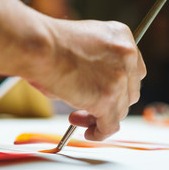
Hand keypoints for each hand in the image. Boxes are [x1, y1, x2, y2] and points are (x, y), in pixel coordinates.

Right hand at [31, 18, 145, 140]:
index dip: (116, 85)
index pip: (131, 69)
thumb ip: (94, 64)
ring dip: (100, 117)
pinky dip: (100, 132)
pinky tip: (88, 133)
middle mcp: (126, 56)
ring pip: (120, 109)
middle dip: (109, 102)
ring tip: (77, 118)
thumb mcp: (80, 45)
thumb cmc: (47, 42)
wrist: (38, 46)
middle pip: (129, 90)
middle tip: (86, 107)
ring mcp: (119, 78)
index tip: (102, 92)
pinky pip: (110, 125)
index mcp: (120, 36)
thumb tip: (87, 88)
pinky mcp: (106, 99)